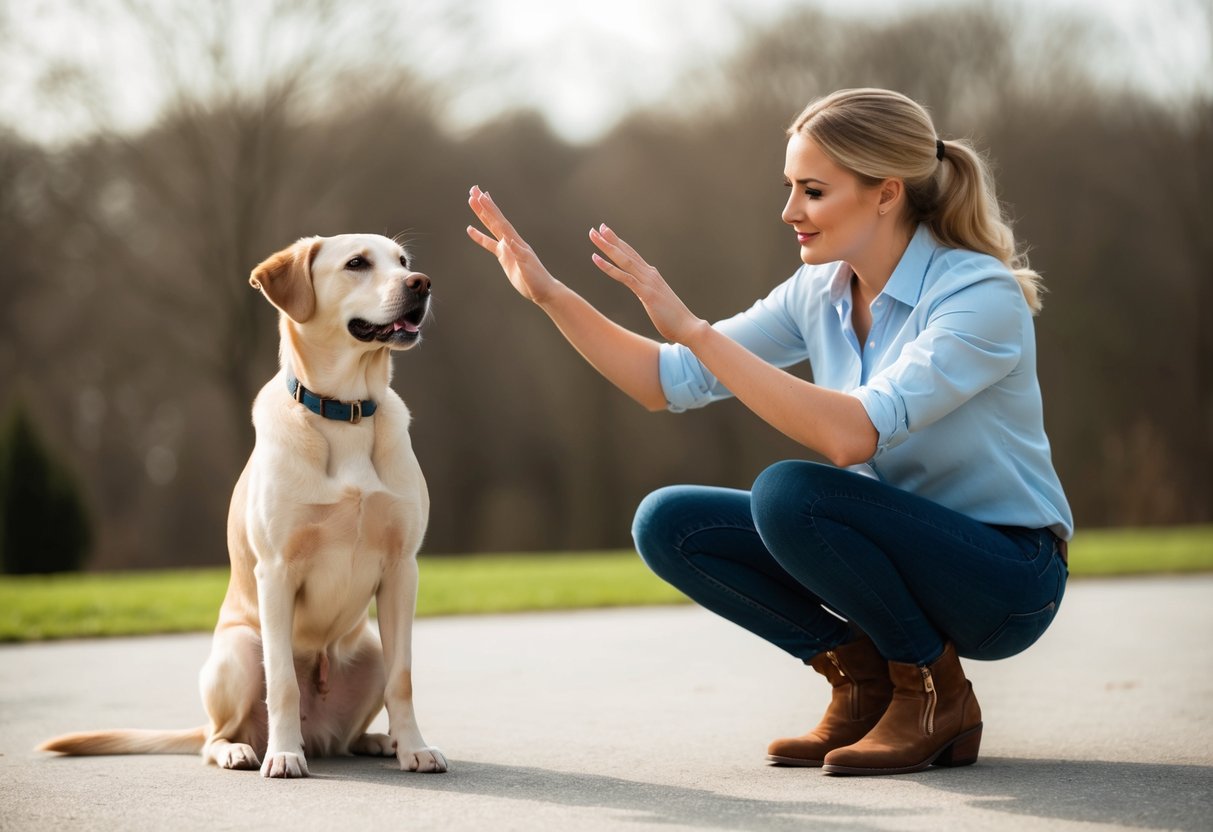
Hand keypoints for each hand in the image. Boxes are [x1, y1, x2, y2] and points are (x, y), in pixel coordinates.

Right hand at [466, 186, 560, 304]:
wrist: (543, 290)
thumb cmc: (537, 281)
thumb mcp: (527, 269)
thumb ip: (518, 255)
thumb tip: (508, 241)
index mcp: (516, 243)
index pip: (501, 223)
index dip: (491, 210)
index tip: (481, 196)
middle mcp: (511, 242)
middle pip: (495, 219)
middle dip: (484, 205)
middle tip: (473, 190)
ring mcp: (507, 248)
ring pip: (492, 227)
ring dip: (482, 214)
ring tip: (472, 200)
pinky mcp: (504, 256)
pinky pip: (489, 243)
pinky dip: (480, 236)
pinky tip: (470, 229)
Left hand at [589, 224, 707, 344]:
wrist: (688, 327)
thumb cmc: (673, 319)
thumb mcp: (657, 301)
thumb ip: (648, 294)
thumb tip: (643, 293)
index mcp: (652, 276)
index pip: (633, 255)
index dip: (619, 243)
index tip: (607, 233)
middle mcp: (650, 274)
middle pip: (627, 252)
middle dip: (611, 239)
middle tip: (596, 228)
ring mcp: (648, 282)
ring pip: (624, 260)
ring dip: (607, 247)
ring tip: (593, 235)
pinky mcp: (646, 293)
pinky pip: (625, 277)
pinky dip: (609, 267)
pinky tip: (595, 258)